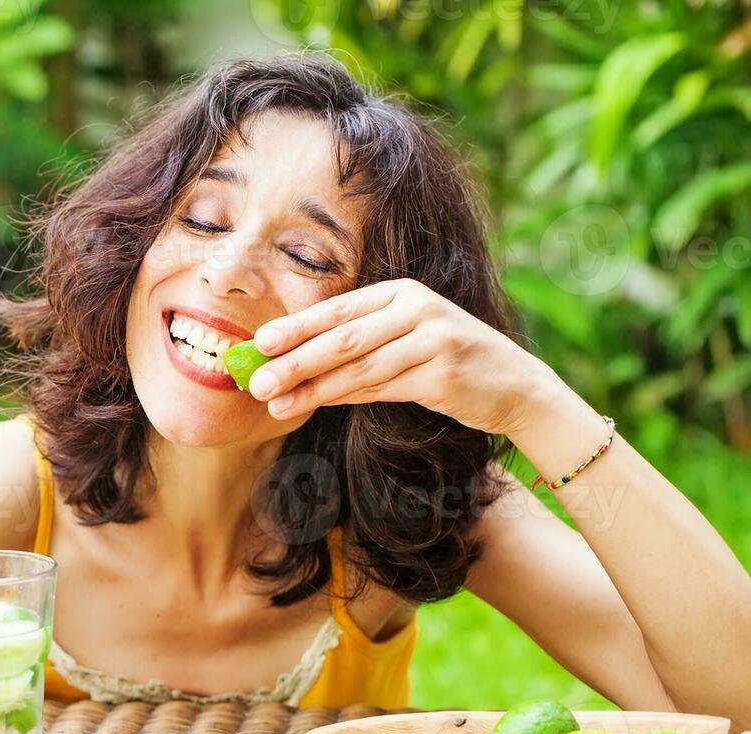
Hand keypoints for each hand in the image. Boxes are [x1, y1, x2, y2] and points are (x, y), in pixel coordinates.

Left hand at [245, 278, 556, 435]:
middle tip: (257, 381)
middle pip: (343, 338)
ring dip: (311, 387)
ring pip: (358, 367)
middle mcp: (418, 308)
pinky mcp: (443, 375)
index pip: (338, 310)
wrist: (513, 386)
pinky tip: (314, 406)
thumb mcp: (402, 341)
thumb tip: (289, 365)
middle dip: (294, 361)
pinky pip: (382, 388)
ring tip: (275, 402)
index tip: (258, 344)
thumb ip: (355, 348)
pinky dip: (344, 398)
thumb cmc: (445, 362)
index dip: (296, 327)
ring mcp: (434, 340)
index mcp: (401, 292)